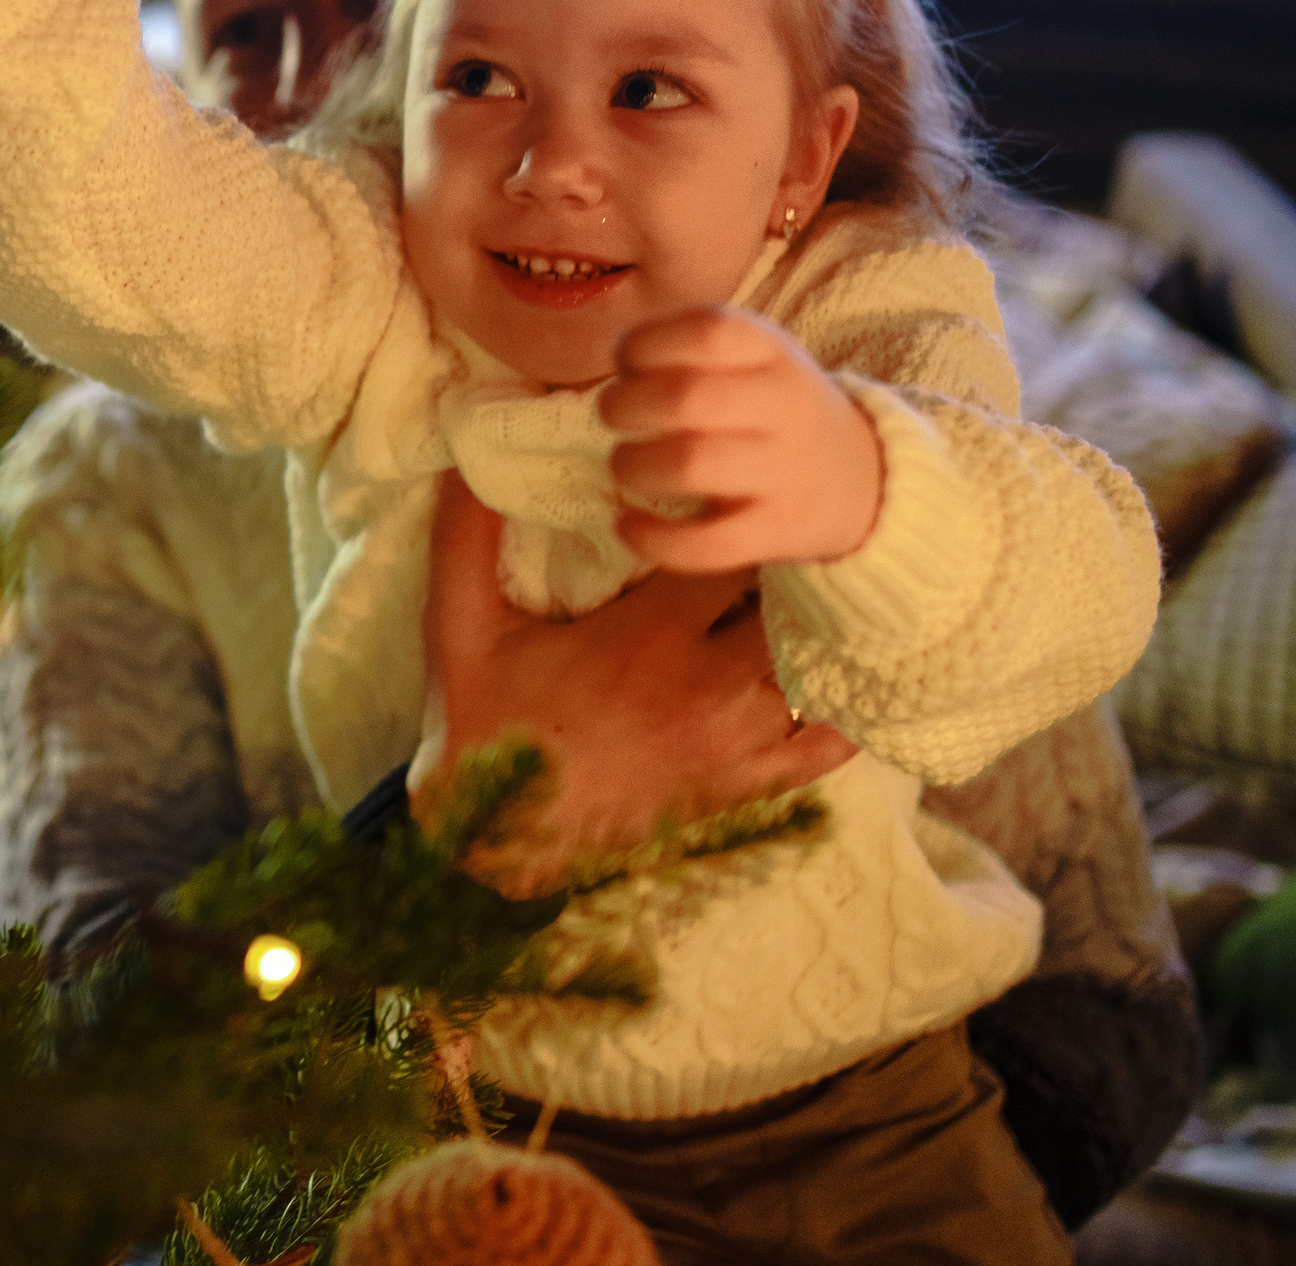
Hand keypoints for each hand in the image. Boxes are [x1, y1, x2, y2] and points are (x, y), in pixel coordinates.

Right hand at [412, 476, 855, 890]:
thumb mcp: (457, 624)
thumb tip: (463, 456)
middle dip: (784, 570)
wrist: (493, 837)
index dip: (738, 521)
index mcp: (646, 639)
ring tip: (794, 599)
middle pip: (789, 607)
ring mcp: (732, 743)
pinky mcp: (741, 786)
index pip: (732, 555)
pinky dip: (838, 710)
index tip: (726, 497)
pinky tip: (823, 676)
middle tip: (769, 540)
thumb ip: (463, 537)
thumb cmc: (480, 722)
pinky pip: (825, 747)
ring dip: (809, 631)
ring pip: (813, 669)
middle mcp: (705, 689)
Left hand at [601, 305, 884, 571]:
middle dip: (623, 406)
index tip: (627, 365)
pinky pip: (706, 544)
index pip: (704, 332)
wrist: (865, 478)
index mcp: (771, 351)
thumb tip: (618, 354)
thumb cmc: (776, 410)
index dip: (644, 345)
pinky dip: (651, 538)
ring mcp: (784, 472)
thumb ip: (688, 349)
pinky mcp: (777, 531)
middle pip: (686, 398)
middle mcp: (784, 405)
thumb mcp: (753, 359)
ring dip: (632, 465)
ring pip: (690, 465)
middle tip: (613, 417)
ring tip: (625, 465)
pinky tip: (627, 525)